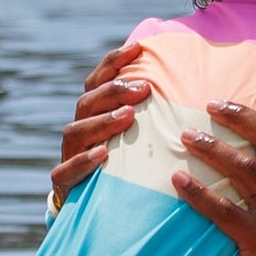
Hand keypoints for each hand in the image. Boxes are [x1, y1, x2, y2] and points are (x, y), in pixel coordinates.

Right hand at [49, 40, 150, 202]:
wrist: (96, 206)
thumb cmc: (126, 163)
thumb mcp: (138, 137)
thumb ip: (152, 114)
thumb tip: (191, 86)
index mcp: (93, 113)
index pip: (98, 80)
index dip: (114, 62)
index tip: (138, 49)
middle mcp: (80, 129)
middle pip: (87, 102)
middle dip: (114, 92)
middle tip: (144, 89)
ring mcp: (69, 154)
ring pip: (76, 131)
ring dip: (102, 121)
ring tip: (128, 117)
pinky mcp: (64, 182)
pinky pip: (66, 170)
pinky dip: (83, 161)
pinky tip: (103, 154)